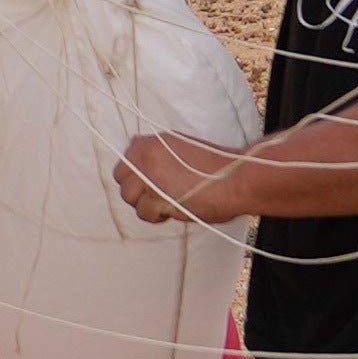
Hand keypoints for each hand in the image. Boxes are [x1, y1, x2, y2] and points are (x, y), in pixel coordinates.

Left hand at [112, 129, 249, 229]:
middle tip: (157, 197)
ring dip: (146, 205)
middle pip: (121, 179)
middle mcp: (145, 156)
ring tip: (167, 205)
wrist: (236, 178)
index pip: (125, 161)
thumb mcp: (181, 146)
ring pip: (129, 198)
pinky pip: (144, 212)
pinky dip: (157, 216)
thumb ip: (157, 153)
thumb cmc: (215, 166)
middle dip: (137, 191)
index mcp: (150, 142)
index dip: (136, 176)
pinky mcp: (157, 197)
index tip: (149, 184)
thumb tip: (138, 159)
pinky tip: (173, 211)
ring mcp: (149, 176)